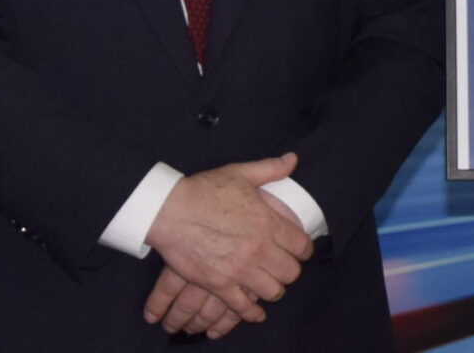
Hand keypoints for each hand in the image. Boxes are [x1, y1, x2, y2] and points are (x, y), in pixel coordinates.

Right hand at [141, 154, 312, 327]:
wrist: (170, 210)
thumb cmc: (204, 190)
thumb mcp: (240, 173)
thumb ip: (270, 169)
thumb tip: (292, 160)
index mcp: (267, 223)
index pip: (302, 246)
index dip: (303, 250)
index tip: (298, 251)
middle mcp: (259, 249)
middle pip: (291, 272)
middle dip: (289, 270)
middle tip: (281, 267)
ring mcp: (240, 269)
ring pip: (273, 291)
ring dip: (273, 289)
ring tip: (267, 283)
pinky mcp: (220, 284)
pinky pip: (244, 308)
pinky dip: (252, 313)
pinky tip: (255, 312)